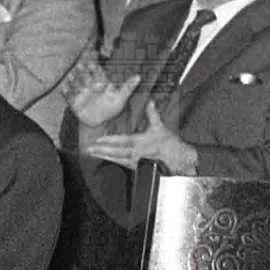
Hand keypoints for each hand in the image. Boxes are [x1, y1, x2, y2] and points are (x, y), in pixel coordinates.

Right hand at [64, 60, 140, 129]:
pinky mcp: (73, 101)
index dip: (94, 67)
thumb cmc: (111, 109)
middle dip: (82, 71)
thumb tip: (139, 76)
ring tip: (71, 76)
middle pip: (84, 74)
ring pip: (75, 82)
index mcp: (100, 82)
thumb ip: (128, 87)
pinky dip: (65, 91)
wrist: (99, 123)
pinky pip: (67, 95)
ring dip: (72, 79)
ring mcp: (80, 92)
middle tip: (80, 66)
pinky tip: (64, 88)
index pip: (96, 71)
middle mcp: (89, 85)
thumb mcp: (121, 98)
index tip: (93, 64)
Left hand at [84, 101, 198, 174]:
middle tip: (89, 148)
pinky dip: (113, 162)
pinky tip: (104, 159)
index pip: (123, 141)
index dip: (110, 140)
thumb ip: (152, 114)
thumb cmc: (170, 144)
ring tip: (92, 153)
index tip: (99, 139)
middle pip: (117, 152)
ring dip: (104, 156)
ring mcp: (137, 161)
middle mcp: (138, 153)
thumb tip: (150, 101)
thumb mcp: (160, 127)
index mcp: (142, 142)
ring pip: (118, 159)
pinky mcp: (138, 167)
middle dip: (102, 150)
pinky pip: (122, 164)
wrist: (180, 159)